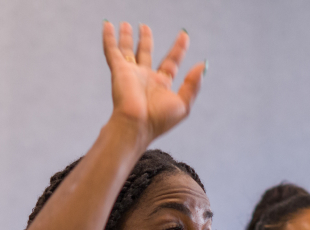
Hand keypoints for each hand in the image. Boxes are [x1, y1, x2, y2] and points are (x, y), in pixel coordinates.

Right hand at [102, 22, 204, 143]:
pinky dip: (109, 38)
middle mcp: (146, 78)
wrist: (136, 125)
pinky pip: (112, 50)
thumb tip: (202, 65)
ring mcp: (131, 73)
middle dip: (145, 40)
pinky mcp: (119, 70)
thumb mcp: (183, 104)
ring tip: (125, 24)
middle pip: (146, 53)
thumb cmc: (159, 120)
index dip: (178, 48)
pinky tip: (108, 25)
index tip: (184, 35)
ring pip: (128, 50)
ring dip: (126, 37)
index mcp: (162, 85)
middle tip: (145, 26)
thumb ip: (193, 85)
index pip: (171, 62)